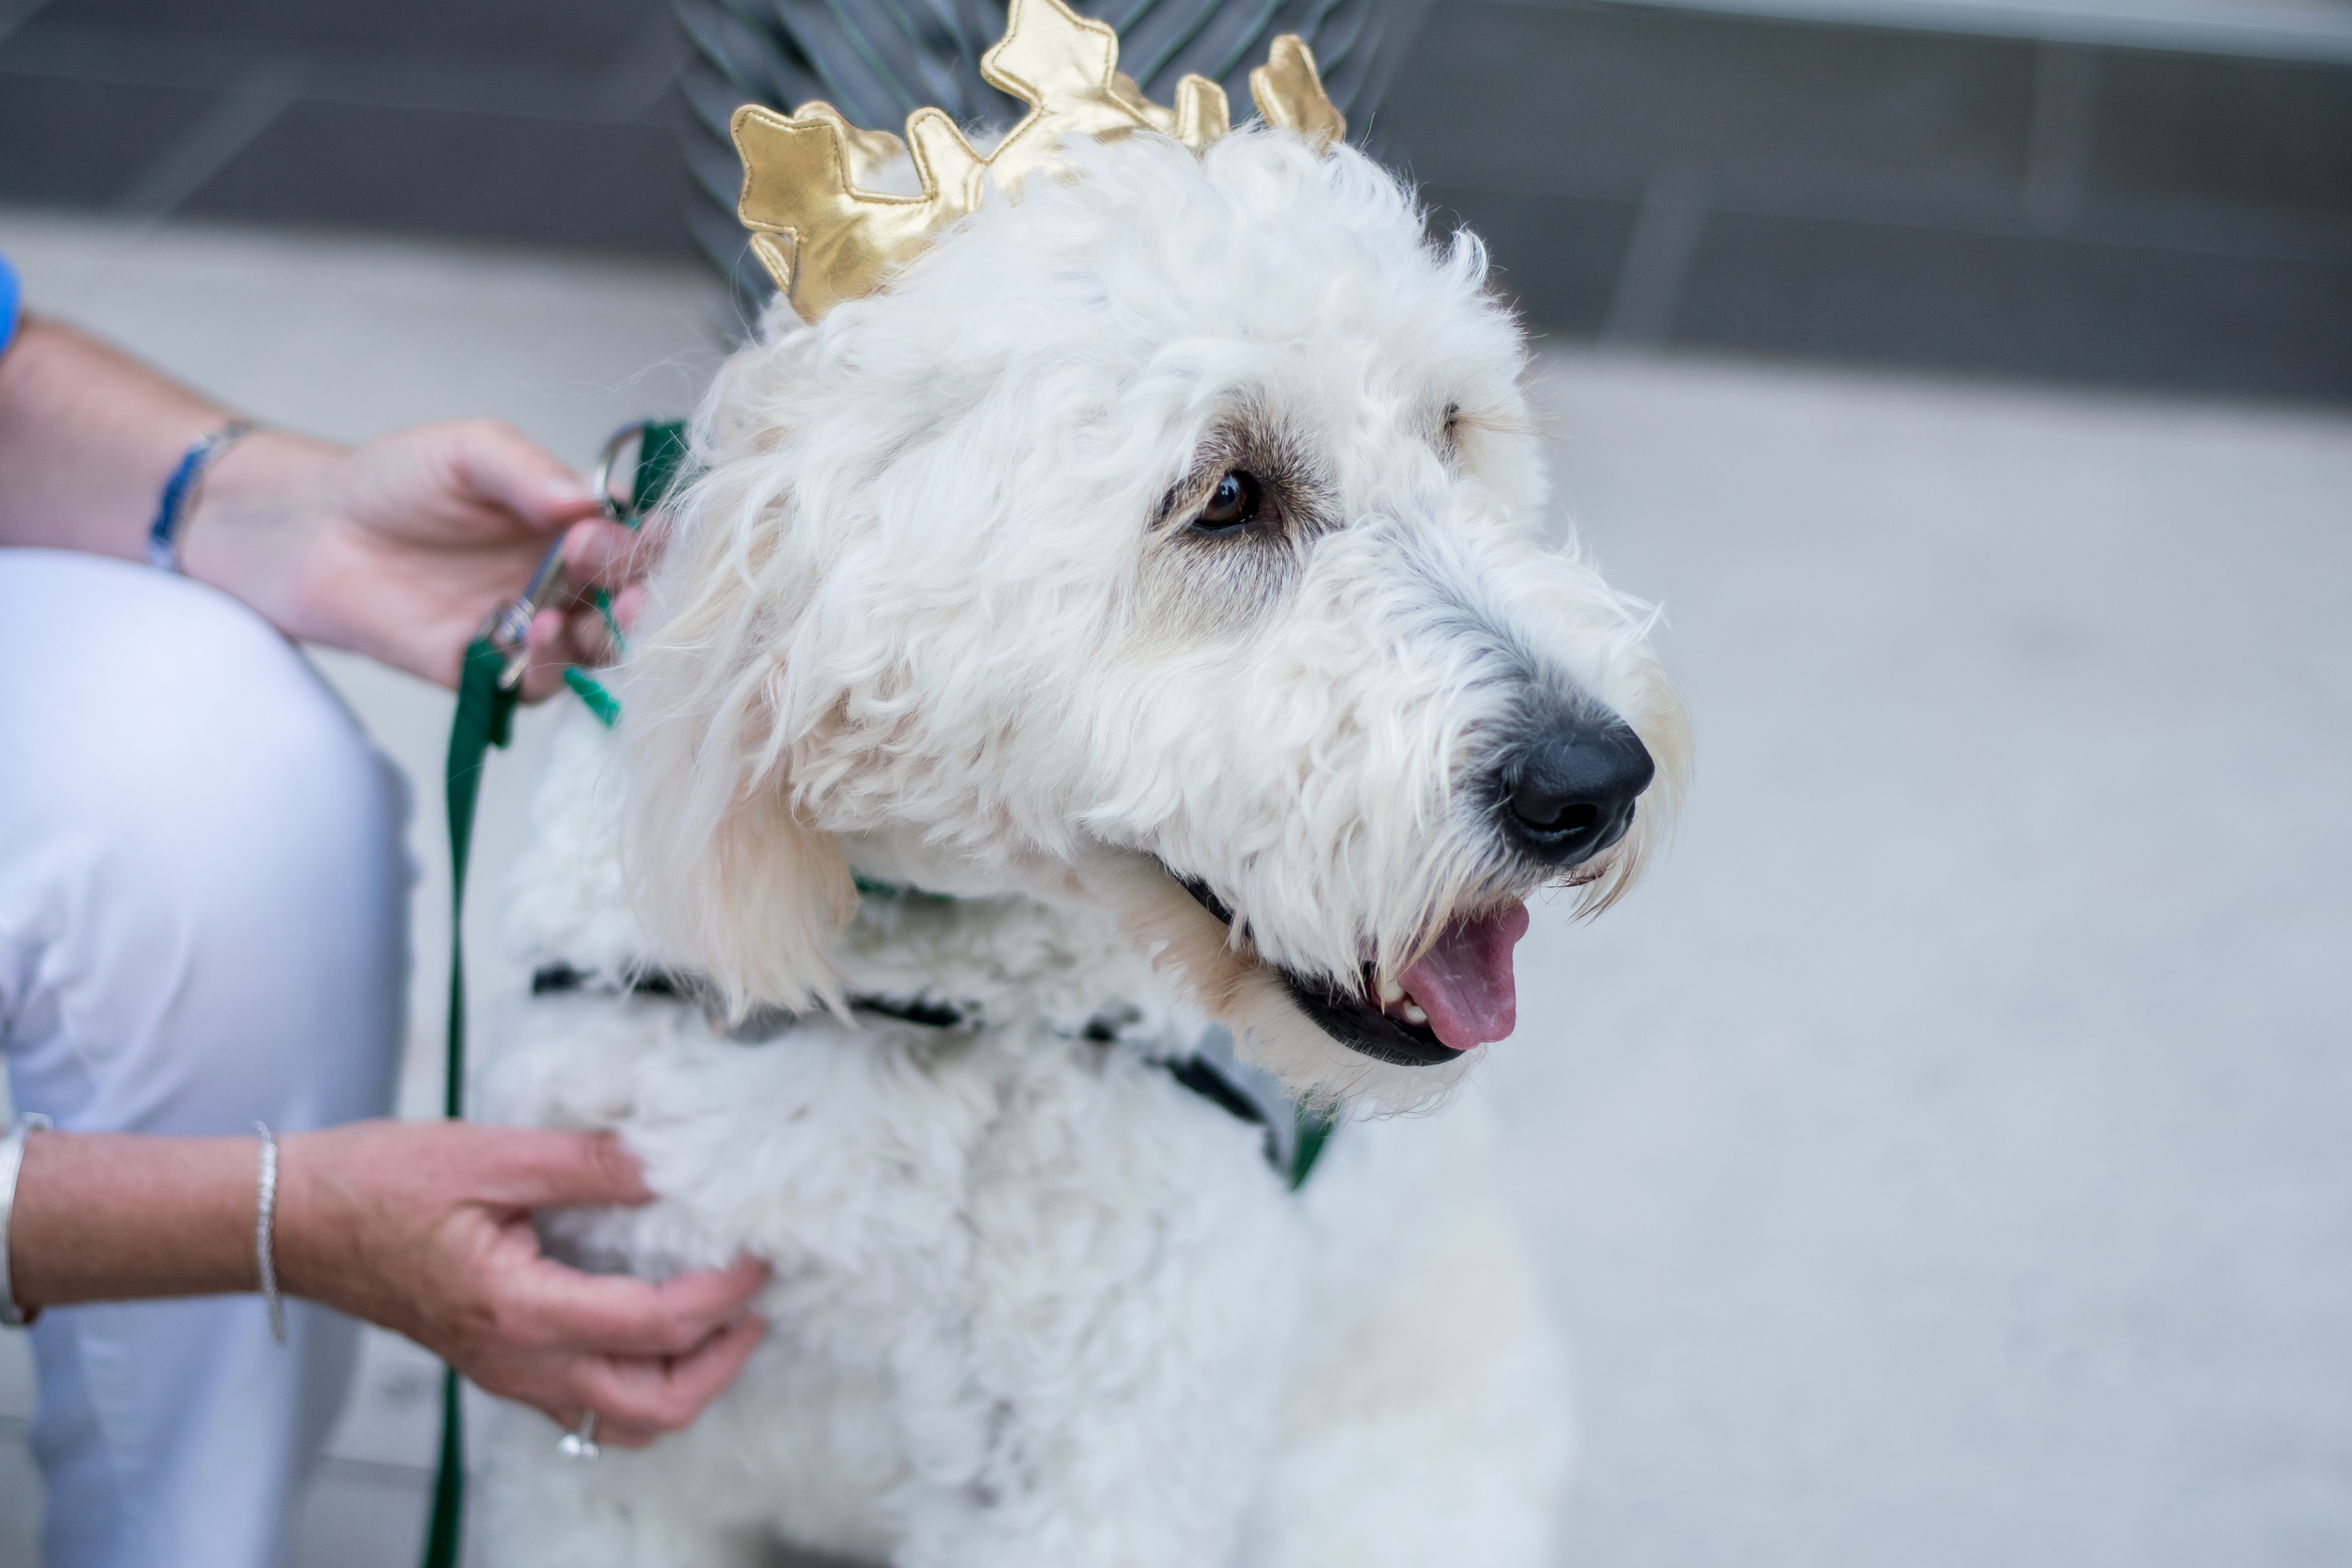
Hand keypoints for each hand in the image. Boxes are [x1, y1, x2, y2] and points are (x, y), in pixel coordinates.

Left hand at [184, 421, 657, 699]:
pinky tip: (533, 634)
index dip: (649, 544)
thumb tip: (588, 501)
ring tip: (580, 613)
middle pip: (632, 603)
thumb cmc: (390, 481)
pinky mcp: (489, 670)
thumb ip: (527, 470)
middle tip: (620, 584)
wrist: (307, 531)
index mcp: (574, 526)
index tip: (632, 535)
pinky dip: (549, 666)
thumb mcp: (468, 451)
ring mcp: (531, 629)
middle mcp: (564, 582)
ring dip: (604, 638)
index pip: (640, 542)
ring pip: (598, 650)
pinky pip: (540, 684)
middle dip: (639, 597)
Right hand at [277, 1121, 766, 1447]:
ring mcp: (506, 1373)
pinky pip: (582, 1403)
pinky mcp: (497, 1365)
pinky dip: (636, 1382)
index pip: (654, 1326)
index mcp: (519, 1308)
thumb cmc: (374, 1184)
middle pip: (650, 1408)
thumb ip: (584, 1163)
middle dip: (720, 1364)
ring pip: (618, 1423)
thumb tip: (664, 1162)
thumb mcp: (488, 1153)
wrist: (293, 1223)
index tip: (757, 1257)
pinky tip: (654, 1330)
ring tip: (718, 1325)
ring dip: (683, 1385)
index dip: (723, 1295)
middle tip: (754, 1305)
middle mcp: (517, 1359)